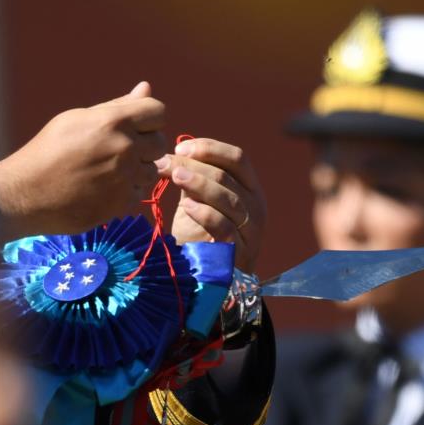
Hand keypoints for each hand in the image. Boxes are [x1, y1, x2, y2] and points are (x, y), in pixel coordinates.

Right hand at [0, 82, 165, 241]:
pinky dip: (127, 190)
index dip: (148, 117)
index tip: (135, 125)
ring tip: (109, 169)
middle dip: (145, 144)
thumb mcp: (79, 119)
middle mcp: (125, 147)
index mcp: (114, 121)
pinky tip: (104, 187)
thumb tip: (146, 88)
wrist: (25, 193)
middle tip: (117, 149)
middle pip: (160, 141)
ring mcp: (126, 176)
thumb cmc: (50, 150)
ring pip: (153, 169)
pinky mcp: (123, 202)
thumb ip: (119, 105)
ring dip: (138, 169)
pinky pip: (140, 191)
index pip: (158, 111)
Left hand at [156, 138, 266, 272]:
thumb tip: (174, 153)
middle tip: (167, 162)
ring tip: (173, 177)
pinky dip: (204, 213)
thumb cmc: (201, 234)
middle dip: (194, 165)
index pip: (237, 158)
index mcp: (250, 188)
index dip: (209, 148)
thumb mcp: (199, 200)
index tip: (180, 148)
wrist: (208, 275)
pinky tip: (186, 207)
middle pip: (228, 174)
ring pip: (227, 197)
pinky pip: (224, 226)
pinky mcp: (239, 250)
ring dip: (197, 183)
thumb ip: (194, 178)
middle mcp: (256, 205)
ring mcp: (251, 229)